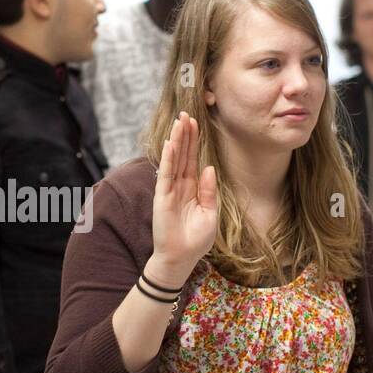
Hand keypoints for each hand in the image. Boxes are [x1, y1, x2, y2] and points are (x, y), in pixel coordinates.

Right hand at [150, 112, 217, 284]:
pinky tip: (170, 144)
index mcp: (192, 189)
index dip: (194, 141)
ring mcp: (169, 190)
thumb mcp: (210, 214)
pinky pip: (165, 174)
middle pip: (183, 154)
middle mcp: (179, 186)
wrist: (180, 259)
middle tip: (186, 113)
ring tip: (179, 122)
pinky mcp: (162, 198)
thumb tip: (209, 167)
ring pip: (174, 160)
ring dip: (176, 140)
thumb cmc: (195, 240)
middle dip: (185, 134)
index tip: (195, 123)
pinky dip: (167, 159)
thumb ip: (209, 190)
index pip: (193, 159)